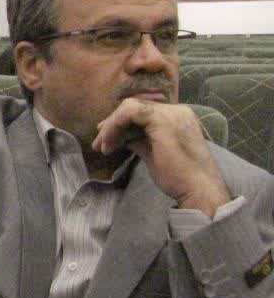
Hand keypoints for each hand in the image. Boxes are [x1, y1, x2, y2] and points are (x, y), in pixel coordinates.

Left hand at [91, 99, 229, 215]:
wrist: (198, 189)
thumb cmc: (178, 177)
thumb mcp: (154, 153)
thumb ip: (140, 141)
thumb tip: (121, 137)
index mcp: (178, 118)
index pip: (143, 114)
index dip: (121, 124)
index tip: (107, 141)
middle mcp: (176, 111)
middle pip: (135, 108)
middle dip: (112, 125)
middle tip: (99, 144)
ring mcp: (171, 113)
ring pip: (129, 108)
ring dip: (111, 127)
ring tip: (101, 147)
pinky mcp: (161, 120)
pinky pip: (129, 112)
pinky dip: (114, 126)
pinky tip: (108, 143)